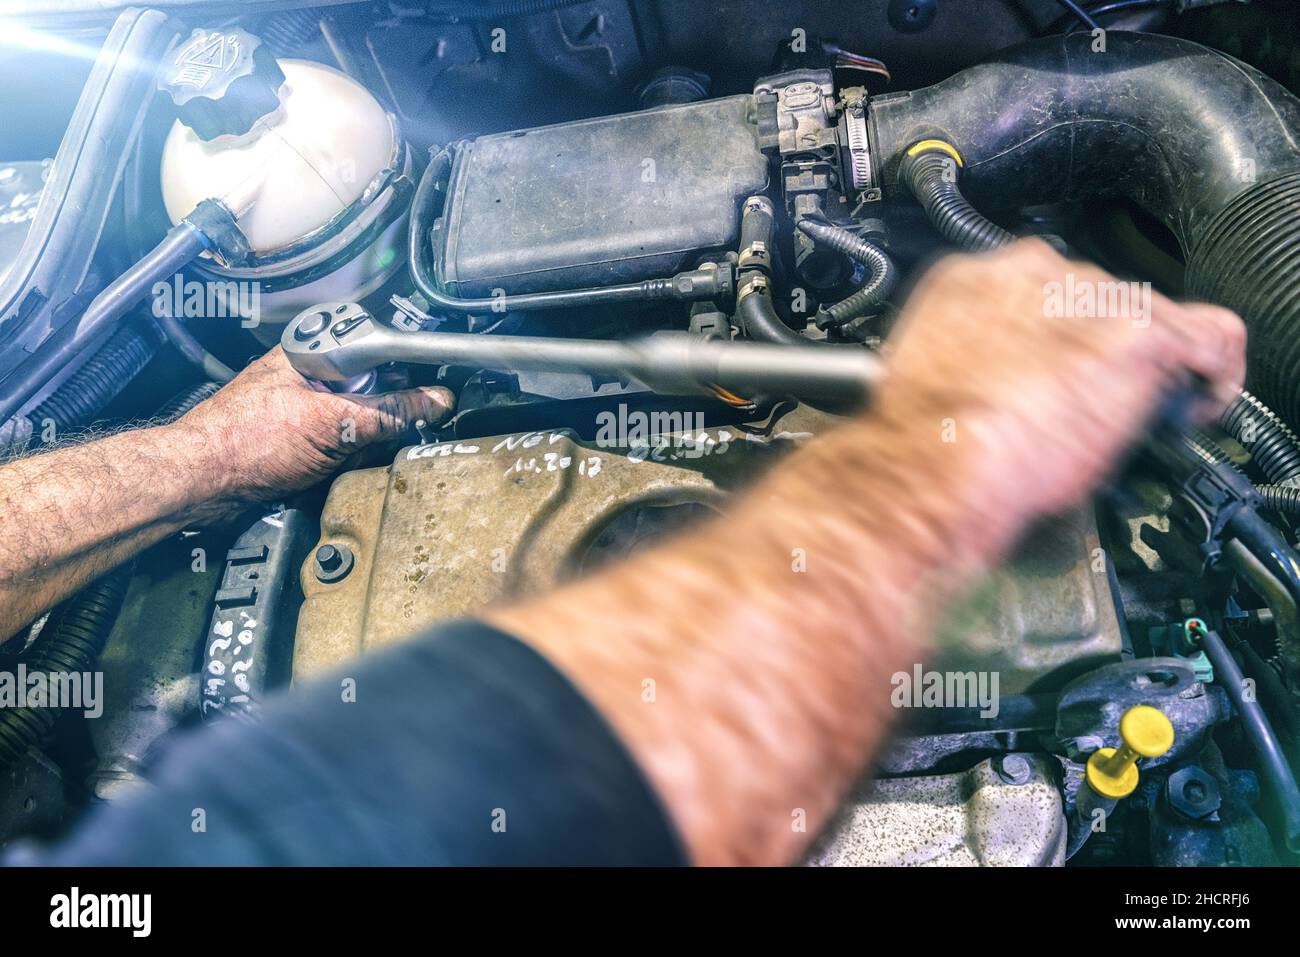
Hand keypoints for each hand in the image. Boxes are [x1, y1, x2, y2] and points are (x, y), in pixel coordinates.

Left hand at [174, 346, 453, 507]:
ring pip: (357, 415)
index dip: (407, 372)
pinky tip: (337, 466)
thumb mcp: (332, 424)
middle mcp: (308, 373)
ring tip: (353, 452)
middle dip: (385, 411)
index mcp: (312, 350)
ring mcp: (301, 405)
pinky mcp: (296, 435)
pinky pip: (338, 439)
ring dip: (364, 438)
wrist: (200, 483)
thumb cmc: (243, 442)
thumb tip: (433, 402)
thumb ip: (388, 412)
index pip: (380, 348)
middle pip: (372, 384)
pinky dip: (346, 455)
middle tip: (386, 432)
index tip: (430, 396)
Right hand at [869, 238, 1244, 537]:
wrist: (933, 463)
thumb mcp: (939, 375)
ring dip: (1145, 363)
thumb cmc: (923, 441)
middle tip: (1088, 403)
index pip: (1041, 290)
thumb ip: (988, 357)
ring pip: (1148, 316)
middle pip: (1097, 299)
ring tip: (1127, 413)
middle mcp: (1036, 274)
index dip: (1059, 336)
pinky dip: (1214, 370)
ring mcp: (1091, 298)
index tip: (1061, 369)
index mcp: (975, 279)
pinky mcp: (1138, 333)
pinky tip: (1197, 400)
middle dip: (1100, 349)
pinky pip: (1211, 336)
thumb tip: (1023, 384)